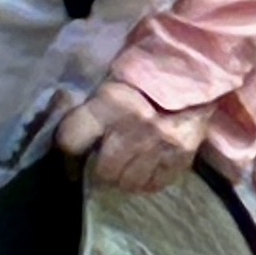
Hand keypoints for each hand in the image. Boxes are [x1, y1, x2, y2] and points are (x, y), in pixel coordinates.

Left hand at [55, 80, 213, 193]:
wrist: (193, 70)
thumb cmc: (142, 76)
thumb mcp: (108, 82)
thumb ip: (86, 108)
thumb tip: (62, 132)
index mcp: (110, 101)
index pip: (72, 141)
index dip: (67, 155)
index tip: (70, 160)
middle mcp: (135, 124)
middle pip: (104, 170)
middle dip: (101, 170)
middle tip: (105, 162)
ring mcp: (161, 142)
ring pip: (129, 183)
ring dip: (124, 178)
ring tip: (127, 165)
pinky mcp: (182, 155)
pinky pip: (154, 184)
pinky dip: (147, 181)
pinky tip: (146, 166)